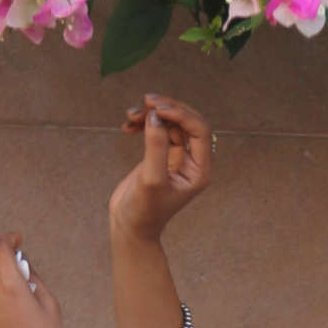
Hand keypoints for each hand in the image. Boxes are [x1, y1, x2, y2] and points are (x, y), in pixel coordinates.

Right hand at [110, 94, 213, 241]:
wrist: (129, 226)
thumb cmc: (143, 210)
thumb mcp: (150, 179)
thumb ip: (155, 146)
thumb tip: (155, 116)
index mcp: (200, 169)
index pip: (200, 130)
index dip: (181, 114)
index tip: (157, 110)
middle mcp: (193, 161)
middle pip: (187, 121)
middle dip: (167, 109)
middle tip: (146, 101)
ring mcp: (178, 156)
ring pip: (171, 122)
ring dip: (152, 114)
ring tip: (131, 115)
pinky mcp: (162, 154)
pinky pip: (158, 129)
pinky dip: (144, 123)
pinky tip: (127, 126)